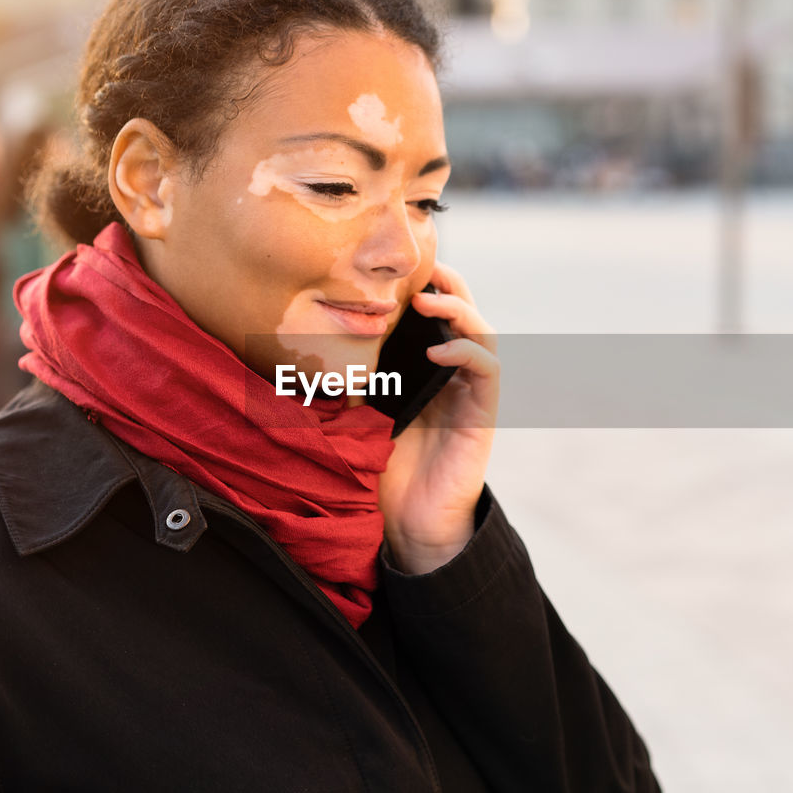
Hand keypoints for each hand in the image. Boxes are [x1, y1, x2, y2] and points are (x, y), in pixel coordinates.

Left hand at [378, 261, 498, 574]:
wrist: (407, 525)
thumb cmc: (380, 471)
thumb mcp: (355, 414)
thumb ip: (347, 379)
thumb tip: (306, 343)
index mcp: (425, 369)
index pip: (433, 314)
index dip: (423, 285)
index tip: (393, 268)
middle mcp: (453, 374)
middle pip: (463, 312)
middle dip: (446, 284)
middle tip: (418, 270)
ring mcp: (471, 393)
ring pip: (481, 333)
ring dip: (458, 308)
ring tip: (424, 301)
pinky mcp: (482, 415)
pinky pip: (487, 370)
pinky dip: (467, 351)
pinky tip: (440, 349)